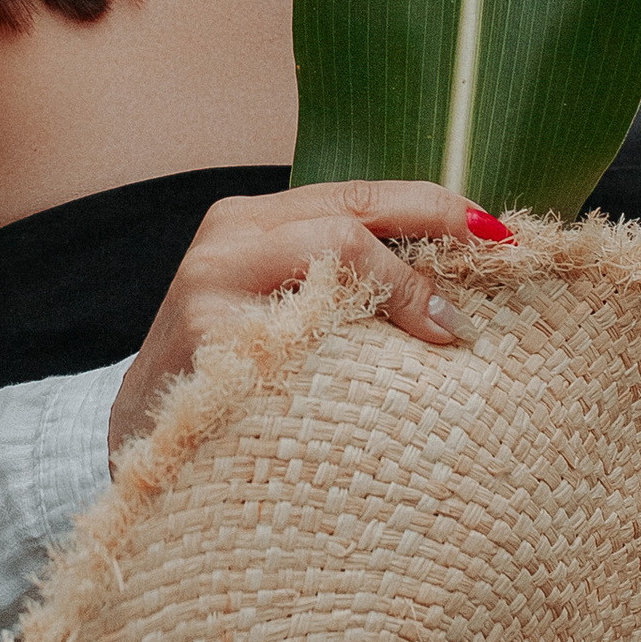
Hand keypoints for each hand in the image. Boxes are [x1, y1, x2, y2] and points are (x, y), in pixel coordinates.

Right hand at [108, 180, 489, 460]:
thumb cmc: (231, 373)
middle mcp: (227, 242)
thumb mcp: (279, 305)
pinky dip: (357, 362)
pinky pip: (305, 345)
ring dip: (399, 302)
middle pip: (348, 228)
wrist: (141, 444)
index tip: (499, 236)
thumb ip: (344, 278)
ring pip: (330, 268)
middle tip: (472, 316)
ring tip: (444, 342)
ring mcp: (211, 296)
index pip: (358, 198)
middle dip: (424, 266)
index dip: (436, 210)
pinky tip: (382, 388)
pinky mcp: (210, 353)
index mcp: (249, 221)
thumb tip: (457, 283)